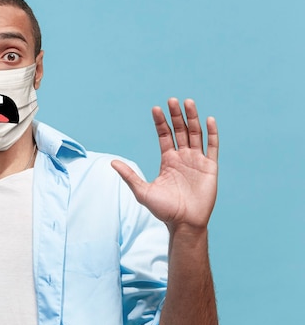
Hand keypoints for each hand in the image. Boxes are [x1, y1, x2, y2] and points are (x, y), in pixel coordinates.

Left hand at [111, 98, 217, 231]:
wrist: (184, 224)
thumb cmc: (164, 210)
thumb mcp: (142, 191)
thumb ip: (129, 175)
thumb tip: (111, 163)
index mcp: (168, 160)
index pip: (164, 135)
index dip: (161, 122)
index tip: (156, 108)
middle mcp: (183, 158)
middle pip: (180, 131)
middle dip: (176, 115)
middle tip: (172, 100)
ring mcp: (197, 161)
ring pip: (195, 134)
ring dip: (193, 119)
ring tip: (188, 102)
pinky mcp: (210, 168)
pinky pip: (212, 147)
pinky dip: (212, 133)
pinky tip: (209, 119)